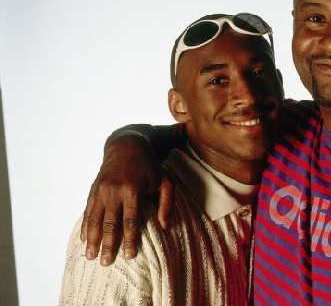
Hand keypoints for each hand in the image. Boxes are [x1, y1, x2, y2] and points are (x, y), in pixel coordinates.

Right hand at [80, 135, 172, 265]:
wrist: (126, 145)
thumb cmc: (150, 166)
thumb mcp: (166, 181)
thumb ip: (168, 203)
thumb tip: (166, 226)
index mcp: (133, 191)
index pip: (131, 221)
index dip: (130, 240)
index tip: (130, 256)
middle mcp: (114, 191)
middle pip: (110, 224)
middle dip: (108, 245)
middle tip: (106, 263)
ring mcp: (101, 190)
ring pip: (95, 220)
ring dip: (92, 239)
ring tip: (90, 256)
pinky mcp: (93, 190)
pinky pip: (87, 211)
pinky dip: (85, 226)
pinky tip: (83, 239)